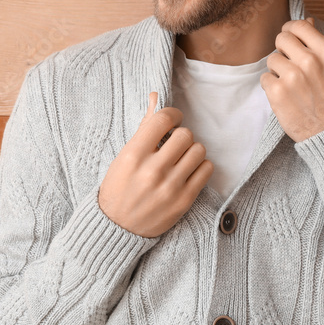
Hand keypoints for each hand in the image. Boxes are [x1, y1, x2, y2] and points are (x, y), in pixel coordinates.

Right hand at [97, 91, 213, 237]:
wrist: (117, 228)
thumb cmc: (119, 187)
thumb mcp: (124, 156)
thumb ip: (144, 128)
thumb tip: (156, 96)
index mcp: (133, 155)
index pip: (162, 119)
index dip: (172, 114)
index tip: (172, 120)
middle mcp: (152, 170)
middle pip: (185, 134)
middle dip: (181, 135)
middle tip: (173, 144)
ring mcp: (170, 187)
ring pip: (198, 150)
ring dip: (191, 150)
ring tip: (181, 158)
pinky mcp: (184, 201)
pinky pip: (206, 170)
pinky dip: (200, 166)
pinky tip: (188, 171)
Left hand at [260, 17, 323, 142]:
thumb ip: (318, 44)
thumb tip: (308, 21)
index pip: (299, 26)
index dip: (292, 31)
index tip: (291, 39)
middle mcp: (310, 61)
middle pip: (281, 39)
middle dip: (283, 50)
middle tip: (291, 65)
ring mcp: (292, 77)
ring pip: (272, 59)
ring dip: (277, 70)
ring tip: (292, 84)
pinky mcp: (277, 92)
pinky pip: (264, 78)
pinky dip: (271, 86)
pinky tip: (285, 96)